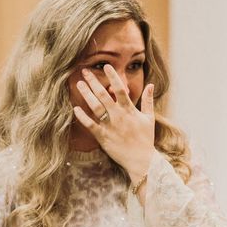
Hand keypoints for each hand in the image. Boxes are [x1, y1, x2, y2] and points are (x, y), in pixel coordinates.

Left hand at [72, 64, 154, 182]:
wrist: (141, 160)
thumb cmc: (145, 139)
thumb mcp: (149, 118)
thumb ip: (148, 101)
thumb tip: (151, 85)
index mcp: (129, 110)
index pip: (120, 89)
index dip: (113, 77)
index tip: (106, 66)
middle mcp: (118, 116)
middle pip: (103, 95)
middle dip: (93, 82)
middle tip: (84, 71)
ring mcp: (109, 126)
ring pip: (95, 107)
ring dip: (86, 95)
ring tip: (79, 84)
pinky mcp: (103, 137)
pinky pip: (90, 125)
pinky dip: (83, 117)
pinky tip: (75, 108)